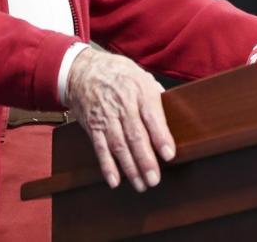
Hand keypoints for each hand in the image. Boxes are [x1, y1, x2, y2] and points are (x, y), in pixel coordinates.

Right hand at [64, 48, 173, 192]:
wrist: (83, 71)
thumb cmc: (119, 74)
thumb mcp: (141, 76)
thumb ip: (156, 95)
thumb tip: (173, 112)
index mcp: (139, 91)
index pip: (152, 116)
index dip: (161, 136)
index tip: (169, 154)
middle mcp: (122, 105)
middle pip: (135, 135)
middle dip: (145, 160)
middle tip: (154, 179)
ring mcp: (106, 117)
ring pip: (119, 146)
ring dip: (130, 168)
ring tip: (141, 185)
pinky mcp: (93, 126)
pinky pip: (100, 148)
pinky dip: (107, 166)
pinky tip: (115, 180)